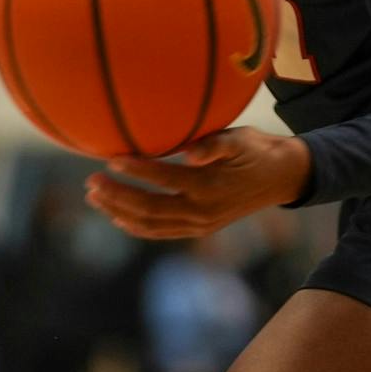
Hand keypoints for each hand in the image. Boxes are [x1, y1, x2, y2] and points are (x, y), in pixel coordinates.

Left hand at [85, 128, 309, 239]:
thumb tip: (189, 153)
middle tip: (90, 182)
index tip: (110, 158)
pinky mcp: (198, 230)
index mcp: (210, 186)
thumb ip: (215, 144)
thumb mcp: (241, 139)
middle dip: (116, 196)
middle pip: (150, 209)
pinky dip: (135, 227)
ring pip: (151, 225)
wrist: (280, 178)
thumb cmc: (256, 150)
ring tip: (93, 197)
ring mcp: (199, 225)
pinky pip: (160, 232)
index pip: (165, 179)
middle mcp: (202, 212)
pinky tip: (115, 216)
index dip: (136, 170)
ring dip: (119, 212)